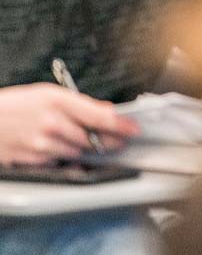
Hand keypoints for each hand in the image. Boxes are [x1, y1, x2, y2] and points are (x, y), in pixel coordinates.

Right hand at [0, 84, 138, 165]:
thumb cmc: (15, 104)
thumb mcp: (48, 93)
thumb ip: (79, 103)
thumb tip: (104, 110)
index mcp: (59, 101)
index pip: (100, 116)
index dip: (121, 125)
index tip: (133, 128)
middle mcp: (52, 123)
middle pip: (92, 138)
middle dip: (110, 140)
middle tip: (121, 140)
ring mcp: (42, 144)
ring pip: (78, 152)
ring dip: (89, 149)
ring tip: (95, 143)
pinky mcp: (32, 159)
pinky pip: (59, 161)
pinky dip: (67, 156)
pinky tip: (67, 149)